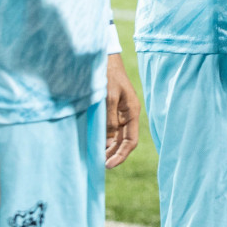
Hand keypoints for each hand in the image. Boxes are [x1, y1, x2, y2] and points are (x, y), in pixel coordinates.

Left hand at [104, 54, 138, 168]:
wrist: (104, 61)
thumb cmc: (109, 76)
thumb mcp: (109, 97)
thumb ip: (109, 119)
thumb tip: (108, 139)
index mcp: (132, 112)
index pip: (131, 140)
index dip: (122, 154)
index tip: (108, 165)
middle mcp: (127, 116)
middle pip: (123, 142)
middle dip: (113, 154)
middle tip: (99, 165)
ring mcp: (119, 115)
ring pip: (116, 138)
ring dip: (108, 149)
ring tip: (95, 158)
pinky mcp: (110, 112)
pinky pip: (108, 130)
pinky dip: (103, 140)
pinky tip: (94, 145)